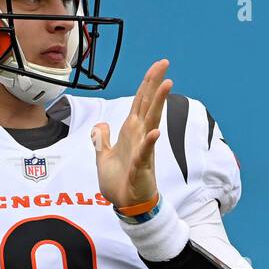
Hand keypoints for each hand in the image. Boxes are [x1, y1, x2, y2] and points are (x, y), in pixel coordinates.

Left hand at [92, 58, 171, 208]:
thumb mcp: (103, 157)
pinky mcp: (141, 166)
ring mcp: (142, 150)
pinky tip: (154, 132)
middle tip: (165, 63)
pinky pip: (145, 152)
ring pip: (151, 122)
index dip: (147, 83)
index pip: (139, 102)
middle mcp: (139, 136)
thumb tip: (101, 124)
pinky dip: (149, 143)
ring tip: (166, 85)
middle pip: (147, 105)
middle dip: (155, 84)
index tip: (157, 66)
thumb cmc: (119, 181)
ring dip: (158, 104)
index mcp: (130, 132)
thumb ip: (102, 139)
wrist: (125, 204)